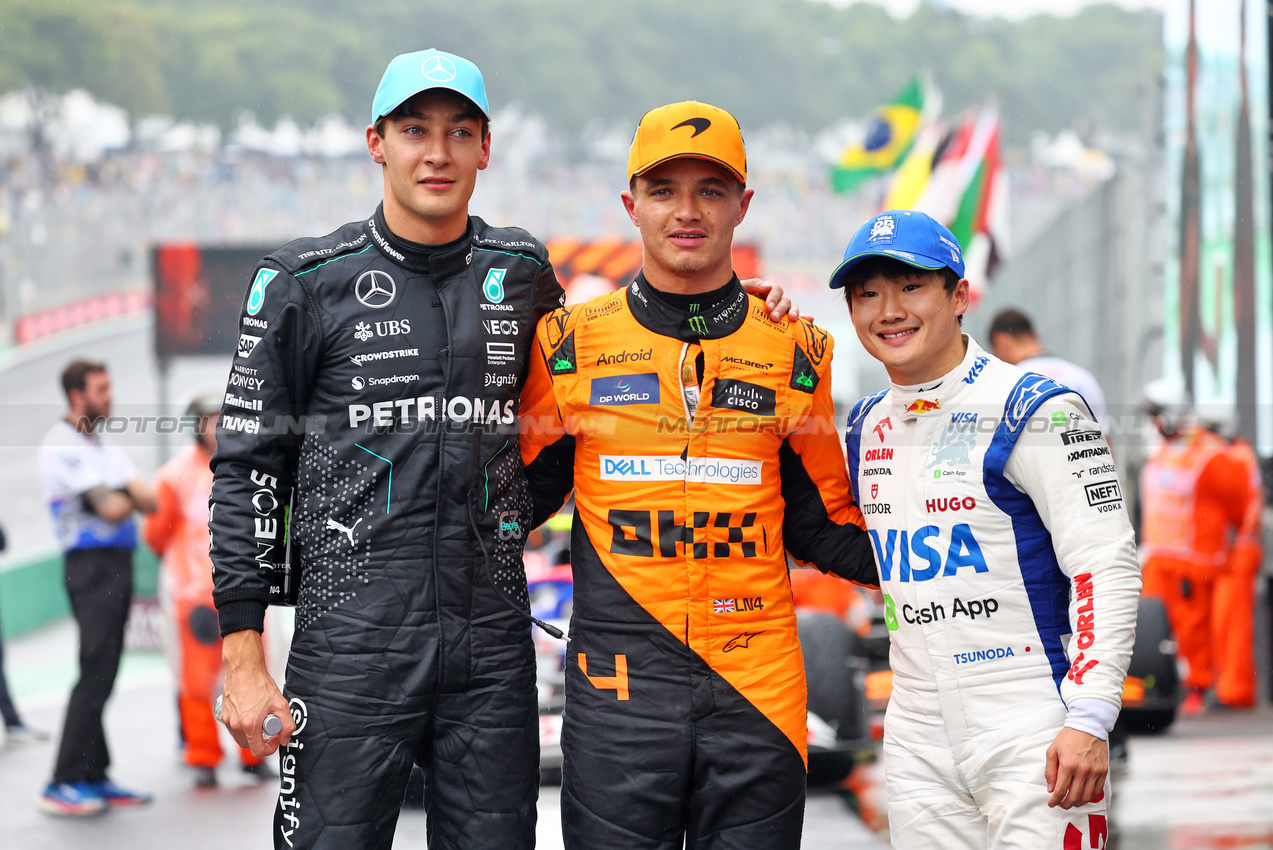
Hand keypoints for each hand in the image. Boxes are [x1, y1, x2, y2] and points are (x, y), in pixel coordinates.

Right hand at [221, 630, 294, 757]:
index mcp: (249, 725)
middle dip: (260, 741)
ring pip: (240, 737)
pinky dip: (243, 726)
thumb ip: (287, 725)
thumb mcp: (280, 704)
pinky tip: (251, 713)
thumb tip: (285, 738)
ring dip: (251, 734)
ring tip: (260, 718)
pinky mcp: (224, 714)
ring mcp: (228, 720)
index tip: (275, 740)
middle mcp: (235, 725)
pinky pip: (234, 728)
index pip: (258, 751)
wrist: (244, 669)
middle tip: (269, 728)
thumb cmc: (259, 683)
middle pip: (249, 746)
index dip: (270, 748)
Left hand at [741, 279, 807, 322]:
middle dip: (781, 308)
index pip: (776, 289)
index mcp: (766, 290)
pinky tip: (810, 320)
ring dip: (794, 312)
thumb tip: (767, 286)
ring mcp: (780, 309)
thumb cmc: (735, 301)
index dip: (774, 297)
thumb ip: (752, 284)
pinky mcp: (784, 321)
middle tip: (774, 317)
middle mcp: (775, 299)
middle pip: (785, 300)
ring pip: (792, 308)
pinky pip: (796, 319)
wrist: (729, 314)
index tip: (768, 307)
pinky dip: (804, 319)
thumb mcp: (740, 291)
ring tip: (792, 319)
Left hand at [1045, 727, 1107, 808]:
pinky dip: (1090, 796)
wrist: (1088, 726)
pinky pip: (1097, 790)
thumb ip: (1050, 771)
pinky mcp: (1103, 771)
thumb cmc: (1068, 738)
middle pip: (1074, 796)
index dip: (1055, 800)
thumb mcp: (1052, 751)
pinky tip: (1083, 796)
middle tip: (1060, 804)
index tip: (1051, 803)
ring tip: (1071, 802)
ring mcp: (1095, 772)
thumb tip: (1051, 788)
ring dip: (1078, 803)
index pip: (1061, 790)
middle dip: (1065, 804)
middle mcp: (1083, 770)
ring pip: (1087, 796)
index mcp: (1068, 765)